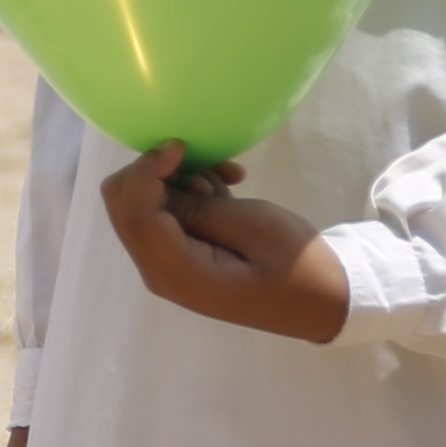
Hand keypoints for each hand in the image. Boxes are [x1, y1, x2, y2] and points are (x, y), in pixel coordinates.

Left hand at [100, 145, 351, 345]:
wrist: (322, 302)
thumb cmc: (299, 269)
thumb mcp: (256, 228)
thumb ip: (202, 206)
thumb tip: (158, 181)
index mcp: (177, 271)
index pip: (134, 213)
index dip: (146, 170)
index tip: (179, 144)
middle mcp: (158, 269)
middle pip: (124, 204)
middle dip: (158, 171)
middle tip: (207, 161)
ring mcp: (166, 262)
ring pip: (143, 201)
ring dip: (178, 178)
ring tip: (229, 178)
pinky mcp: (179, 251)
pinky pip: (166, 211)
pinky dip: (189, 191)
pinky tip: (227, 188)